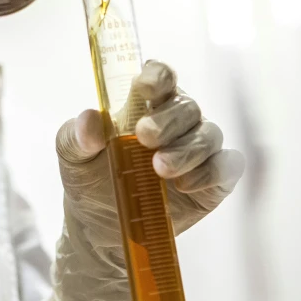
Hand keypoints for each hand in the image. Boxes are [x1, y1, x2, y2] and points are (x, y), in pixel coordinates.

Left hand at [50, 61, 244, 300]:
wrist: (99, 224)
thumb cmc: (89, 176)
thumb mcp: (72, 155)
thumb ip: (77, 134)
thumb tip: (89, 119)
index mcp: (144, 103)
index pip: (161, 76)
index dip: (157, 76)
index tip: (144, 88)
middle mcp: (176, 120)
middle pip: (187, 106)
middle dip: (168, 120)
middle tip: (144, 138)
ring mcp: (198, 149)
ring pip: (209, 135)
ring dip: (186, 150)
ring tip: (159, 169)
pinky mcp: (214, 179)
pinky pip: (227, 166)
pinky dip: (211, 172)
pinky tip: (184, 185)